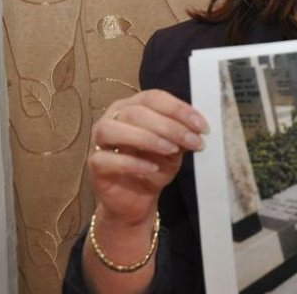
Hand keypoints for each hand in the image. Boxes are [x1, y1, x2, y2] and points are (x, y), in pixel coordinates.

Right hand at [88, 90, 209, 226]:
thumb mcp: (175, 149)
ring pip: (115, 129)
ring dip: (148, 138)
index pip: (154, 98)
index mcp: (134, 106)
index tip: (201, 126)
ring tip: (171, 150)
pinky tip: (152, 168)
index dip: (178, 109)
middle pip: (136, 112)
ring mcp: (99, 141)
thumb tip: (197, 129)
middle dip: (169, 126)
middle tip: (192, 141)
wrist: (138, 198)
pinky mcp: (95, 164)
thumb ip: (182, 135)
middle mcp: (113, 117)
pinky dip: (132, 163)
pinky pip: (108, 159)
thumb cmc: (154, 166)